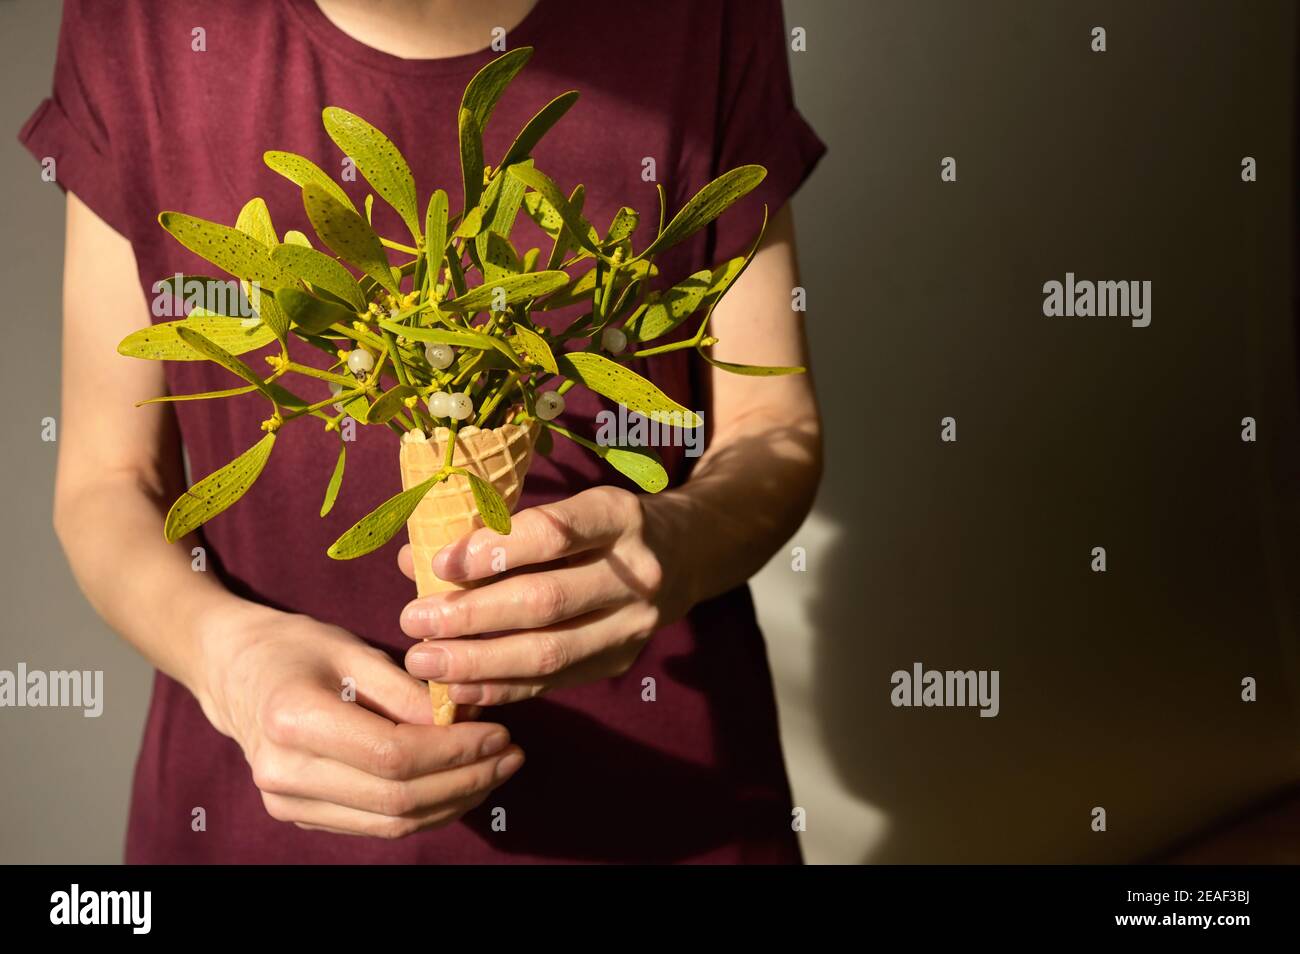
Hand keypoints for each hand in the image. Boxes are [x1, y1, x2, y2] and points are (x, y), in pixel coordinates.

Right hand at [193, 604, 523, 837]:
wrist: (233, 673)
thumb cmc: (295, 648)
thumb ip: (406, 690)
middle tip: (511, 754)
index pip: (392, 755)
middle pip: (396, 798)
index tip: (499, 733)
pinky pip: (376, 826)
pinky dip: (426, 810)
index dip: (454, 751)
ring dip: (453, 801)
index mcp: (292, 719)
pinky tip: (460, 784)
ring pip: (390, 823)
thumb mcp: (352, 650)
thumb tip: (464, 722)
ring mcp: (288, 802)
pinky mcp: (301, 814)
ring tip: (496, 770)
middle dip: (465, 780)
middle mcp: (284, 772)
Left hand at [398, 485, 688, 705]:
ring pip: (550, 652)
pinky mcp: (622, 660)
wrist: (685, 554)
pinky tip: (459, 688)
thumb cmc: (601, 525)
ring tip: (424, 661)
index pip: (552, 534)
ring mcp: (634, 624)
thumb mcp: (566, 508)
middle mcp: (635, 572)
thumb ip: (496, 531)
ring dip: (478, 662)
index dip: (491, 551)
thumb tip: (415, 561)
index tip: (437, 563)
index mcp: (617, 516)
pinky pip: (554, 681)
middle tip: (412, 621)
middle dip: (470, 616)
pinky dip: (503, 688)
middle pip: (545, 600)